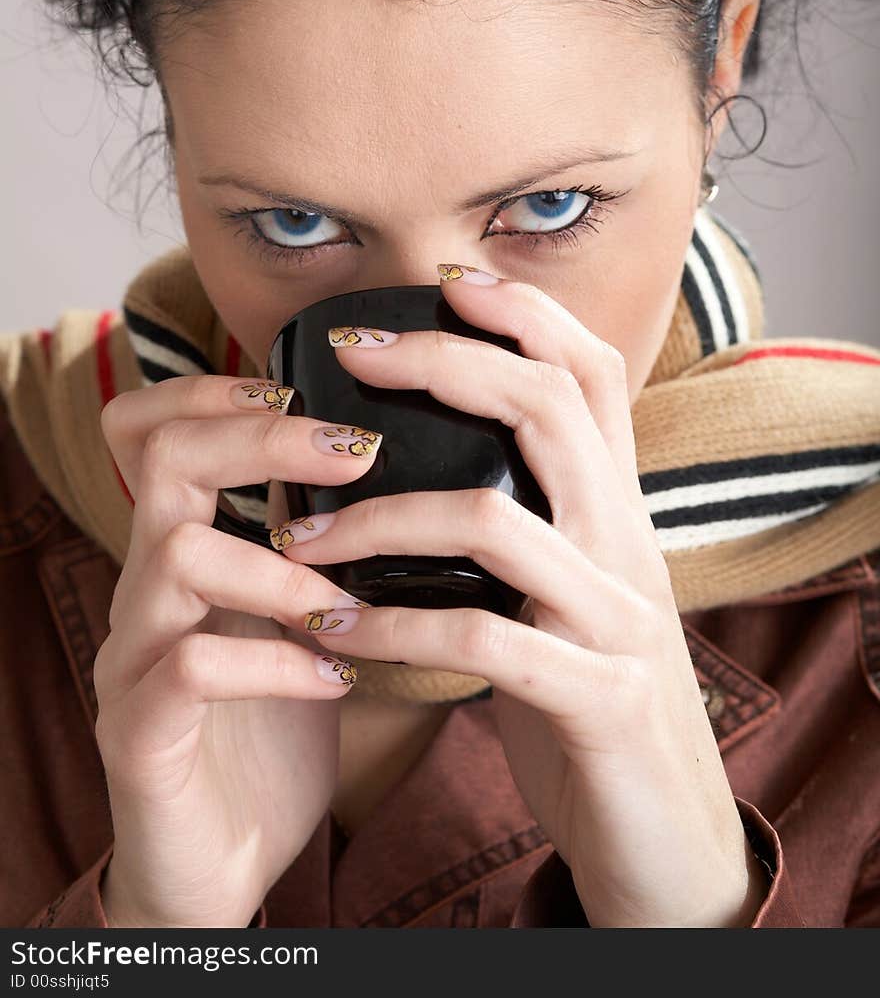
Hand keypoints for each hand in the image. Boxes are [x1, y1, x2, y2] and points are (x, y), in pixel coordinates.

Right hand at [93, 377, 381, 926]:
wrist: (220, 865)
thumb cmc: (271, 729)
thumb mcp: (300, 619)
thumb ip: (319, 549)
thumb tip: (404, 473)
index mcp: (182, 551)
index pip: (156, 428)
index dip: (216, 390)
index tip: (302, 391)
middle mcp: (144, 589)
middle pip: (168, 458)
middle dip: (266, 439)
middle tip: (356, 451)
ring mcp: (131, 658)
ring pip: (176, 553)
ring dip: (281, 566)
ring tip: (345, 601)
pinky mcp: (137, 733)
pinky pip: (188, 669)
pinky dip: (274, 661)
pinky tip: (335, 677)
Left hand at [284, 265, 768, 927]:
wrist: (664, 828)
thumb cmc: (586, 694)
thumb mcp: (565, 591)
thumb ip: (523, 525)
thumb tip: (422, 469)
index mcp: (618, 510)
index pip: (591, 375)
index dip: (526, 313)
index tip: (445, 282)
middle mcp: (626, 546)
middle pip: (547, 410)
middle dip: (445, 364)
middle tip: (353, 353)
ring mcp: (617, 620)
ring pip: (496, 523)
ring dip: (379, 518)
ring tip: (299, 535)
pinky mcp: (595, 698)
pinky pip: (482, 643)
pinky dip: (396, 629)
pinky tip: (337, 630)